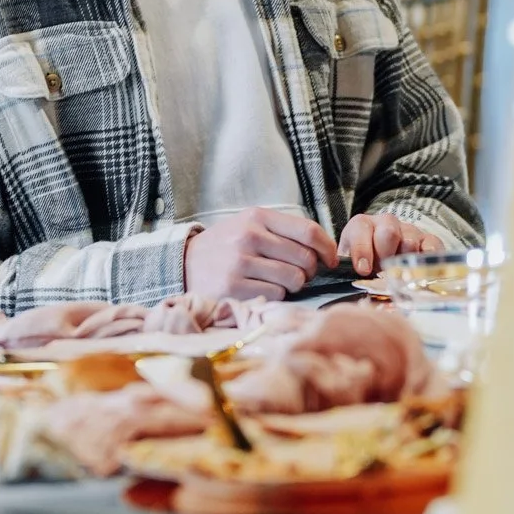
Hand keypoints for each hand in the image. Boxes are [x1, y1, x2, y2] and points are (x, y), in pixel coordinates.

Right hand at [184, 207, 338, 299]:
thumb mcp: (249, 225)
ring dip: (292, 286)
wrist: (183, 262)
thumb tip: (324, 251)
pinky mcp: (233, 287)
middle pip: (305, 259)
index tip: (330, 259)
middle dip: (308, 271)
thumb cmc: (226, 246)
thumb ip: (283, 232)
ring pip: (293, 280)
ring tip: (277, 282)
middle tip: (298, 274)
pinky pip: (275, 295)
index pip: (308, 231)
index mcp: (257, 217)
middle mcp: (249, 236)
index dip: (327, 248)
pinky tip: (260, 290)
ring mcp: (240, 262)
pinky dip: (274, 296)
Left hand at [339, 211, 445, 276]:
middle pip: (389, 232)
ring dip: (403, 261)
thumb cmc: (364, 265)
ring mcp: (409, 230)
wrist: (385, 262)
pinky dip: (426, 259)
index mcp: (362, 226)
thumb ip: (346, 268)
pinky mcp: (428, 240)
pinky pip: (432, 246)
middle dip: (385, 255)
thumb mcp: (349, 265)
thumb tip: (346, 274)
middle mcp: (386, 223)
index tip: (363, 270)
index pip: (361, 229)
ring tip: (397, 274)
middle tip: (382, 272)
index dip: (362, 250)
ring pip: (410, 241)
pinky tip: (418, 271)